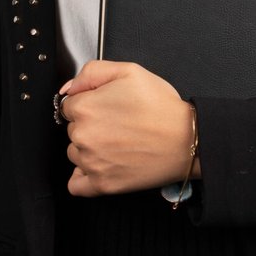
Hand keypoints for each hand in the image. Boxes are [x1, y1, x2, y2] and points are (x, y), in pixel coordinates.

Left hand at [57, 60, 198, 196]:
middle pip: (72, 130)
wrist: (187, 140)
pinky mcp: (102, 184)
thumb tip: (69, 88)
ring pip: (75, 154)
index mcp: (85, 107)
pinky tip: (101, 166)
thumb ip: (91, 72)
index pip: (69, 105)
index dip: (89, 104)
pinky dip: (84, 177)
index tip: (107, 108)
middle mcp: (83, 136)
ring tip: (117, 144)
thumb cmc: (162, 107)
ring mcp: (91, 162)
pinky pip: (76, 185)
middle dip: (90, 126)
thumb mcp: (129, 71)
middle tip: (118, 124)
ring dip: (89, 150)